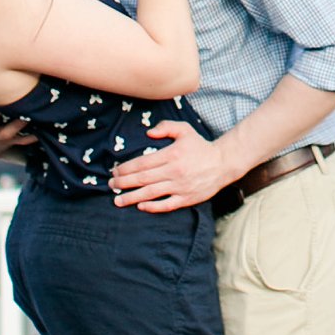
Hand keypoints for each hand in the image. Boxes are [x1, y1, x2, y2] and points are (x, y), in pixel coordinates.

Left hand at [111, 119, 231, 213]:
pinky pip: (166, 205)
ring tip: (117, 201)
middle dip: (123, 183)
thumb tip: (148, 133)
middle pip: (143, 179)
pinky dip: (152, 207)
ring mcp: (180, 186)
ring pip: (151, 193)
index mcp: (172, 154)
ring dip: (131, 197)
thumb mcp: (184, 130)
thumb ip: (166, 127)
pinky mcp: (186, 198)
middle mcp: (174, 171)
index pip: (142, 163)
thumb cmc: (200, 146)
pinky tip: (140, 206)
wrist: (223, 163)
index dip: (126, 168)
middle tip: (111, 185)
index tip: (115, 171)